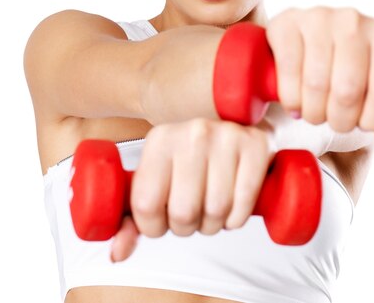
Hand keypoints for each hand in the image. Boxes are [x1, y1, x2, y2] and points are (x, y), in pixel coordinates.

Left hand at [110, 117, 275, 261]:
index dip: (153, 227)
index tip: (162, 222)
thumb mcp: (158, 177)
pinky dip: (237, 218)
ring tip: (212, 208)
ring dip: (214, 224)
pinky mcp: (256, 146)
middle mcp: (192, 132)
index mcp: (160, 138)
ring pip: (216, 211)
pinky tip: (232, 205)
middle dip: (187, 227)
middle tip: (192, 215)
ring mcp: (227, 136)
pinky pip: (244, 204)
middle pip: (183, 212)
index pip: (146, 203)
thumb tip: (117, 253)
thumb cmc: (191, 159)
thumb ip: (132, 217)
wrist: (233, 120)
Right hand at [265, 7, 373, 144]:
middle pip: (348, 90)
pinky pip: (288, 71)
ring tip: (314, 112)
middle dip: (340, 120)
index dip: (372, 120)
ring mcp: (318, 18)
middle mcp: (353, 21)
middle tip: (334, 121)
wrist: (307, 43)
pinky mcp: (286, 24)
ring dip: (313, 112)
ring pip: (316, 84)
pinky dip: (290, 98)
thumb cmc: (348, 71)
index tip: (362, 123)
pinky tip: (295, 102)